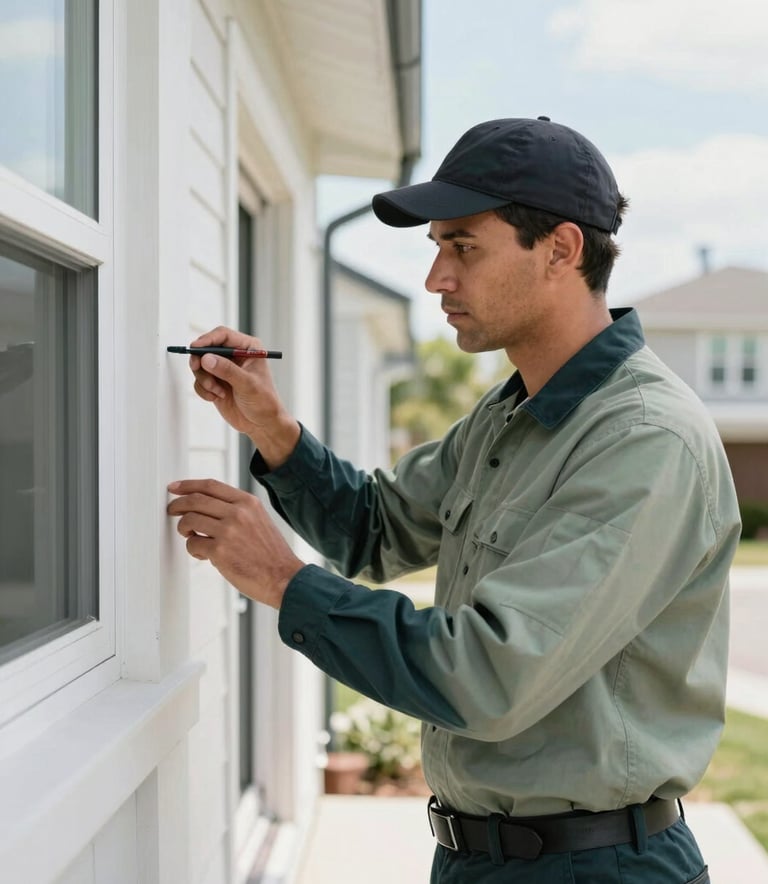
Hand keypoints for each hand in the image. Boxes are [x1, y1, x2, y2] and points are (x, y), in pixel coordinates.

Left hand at [167, 478, 304, 608]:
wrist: (283, 577)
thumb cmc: (271, 554)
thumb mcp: (259, 520)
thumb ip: (237, 510)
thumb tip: (207, 506)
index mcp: (248, 503)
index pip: (211, 486)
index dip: (188, 485)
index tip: (175, 488)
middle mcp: (238, 513)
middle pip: (196, 500)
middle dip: (177, 505)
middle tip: (172, 511)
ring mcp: (228, 531)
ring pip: (190, 520)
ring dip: (184, 529)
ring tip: (190, 536)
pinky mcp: (220, 551)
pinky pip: (193, 544)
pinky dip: (193, 549)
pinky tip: (203, 554)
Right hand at [187, 327, 299, 467]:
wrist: (262, 424)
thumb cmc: (264, 402)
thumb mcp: (248, 384)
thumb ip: (227, 370)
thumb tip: (206, 358)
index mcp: (248, 348)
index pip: (222, 335)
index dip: (207, 339)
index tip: (195, 348)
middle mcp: (234, 355)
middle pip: (207, 348)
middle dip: (201, 360)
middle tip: (197, 368)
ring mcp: (223, 368)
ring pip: (200, 365)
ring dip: (205, 379)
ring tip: (217, 392)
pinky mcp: (215, 382)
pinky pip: (199, 380)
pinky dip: (204, 390)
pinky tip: (217, 397)